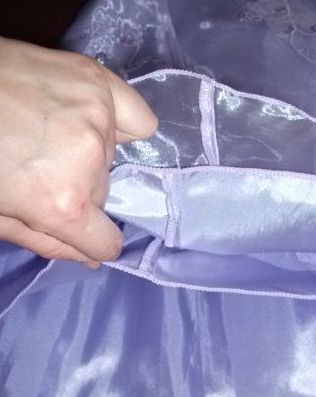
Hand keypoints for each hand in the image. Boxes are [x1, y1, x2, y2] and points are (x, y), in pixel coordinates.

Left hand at [0, 37, 156, 267]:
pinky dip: (122, 124)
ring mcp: (96, 115)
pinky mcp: (95, 80)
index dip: (89, 241)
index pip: (107, 243)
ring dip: (88, 155)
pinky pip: (137, 118)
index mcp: (63, 203)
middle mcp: (91, 161)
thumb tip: (92, 258)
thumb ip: (49, 244)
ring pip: (111, 159)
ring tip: (49, 133)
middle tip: (38, 167)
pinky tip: (93, 120)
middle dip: (76, 191)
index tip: (74, 228)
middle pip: (102, 197)